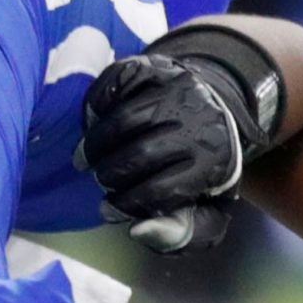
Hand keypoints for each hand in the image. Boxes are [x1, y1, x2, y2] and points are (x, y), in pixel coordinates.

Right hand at [78, 50, 264, 253]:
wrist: (211, 110)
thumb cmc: (201, 171)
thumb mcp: (205, 212)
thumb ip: (180, 235)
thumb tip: (138, 231)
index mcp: (216, 161)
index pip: (161, 190)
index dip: (127, 205)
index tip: (109, 211)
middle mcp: (199, 121)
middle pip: (138, 154)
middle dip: (109, 176)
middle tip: (100, 182)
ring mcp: (176, 88)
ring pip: (123, 121)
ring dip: (95, 145)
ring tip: (86, 159)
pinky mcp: (153, 67)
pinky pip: (113, 86)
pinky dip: (94, 108)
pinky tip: (93, 124)